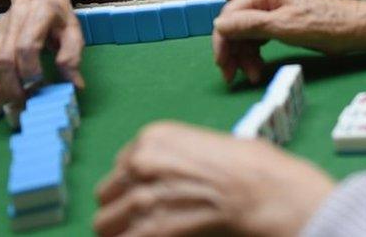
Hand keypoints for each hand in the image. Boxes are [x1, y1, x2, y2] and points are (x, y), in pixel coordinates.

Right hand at [0, 0, 84, 104]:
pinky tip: (9, 89)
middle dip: (13, 87)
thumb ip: (73, 56)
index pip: (27, 46)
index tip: (40, 87)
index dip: (30, 70)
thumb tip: (75, 86)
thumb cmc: (57, 14)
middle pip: (5, 59)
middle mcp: (13, 20)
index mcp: (39, 15)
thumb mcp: (74, 29)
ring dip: (3, 88)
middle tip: (26, 104)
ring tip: (17, 102)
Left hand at [94, 121, 334, 236]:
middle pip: (106, 193)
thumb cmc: (244, 165)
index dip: (134, 183)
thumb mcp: (200, 143)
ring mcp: (142, 197)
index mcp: (150, 137)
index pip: (120, 165)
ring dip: (122, 229)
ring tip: (144, 230)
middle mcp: (139, 163)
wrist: (260, 189)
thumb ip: (168, 158)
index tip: (151, 193)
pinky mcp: (150, 228)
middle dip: (122, 206)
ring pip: (104, 223)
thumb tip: (157, 181)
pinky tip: (155, 236)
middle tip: (145, 217)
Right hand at [212, 0, 365, 83]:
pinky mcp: (280, 22)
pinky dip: (255, 53)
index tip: (223, 64)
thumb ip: (251, 24)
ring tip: (253, 75)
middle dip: (233, 51)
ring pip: (246, 34)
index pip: (230, 15)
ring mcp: (273, 9)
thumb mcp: (285, 26)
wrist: (356, 29)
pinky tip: (258, 67)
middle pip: (236, 25)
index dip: (223, 40)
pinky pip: (258, 37)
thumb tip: (219, 25)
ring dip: (245, 56)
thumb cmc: (327, 24)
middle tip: (233, 75)